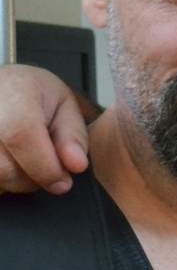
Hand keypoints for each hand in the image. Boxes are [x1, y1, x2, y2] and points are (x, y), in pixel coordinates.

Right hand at [0, 64, 90, 195]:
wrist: (3, 87)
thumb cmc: (35, 96)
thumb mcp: (65, 107)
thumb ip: (73, 137)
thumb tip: (76, 165)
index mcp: (14, 90)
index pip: (20, 134)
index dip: (44, 167)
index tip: (62, 182)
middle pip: (2, 165)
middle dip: (32, 180)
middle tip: (47, 170)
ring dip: (13, 182)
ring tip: (26, 163)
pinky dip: (0, 181)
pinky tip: (9, 163)